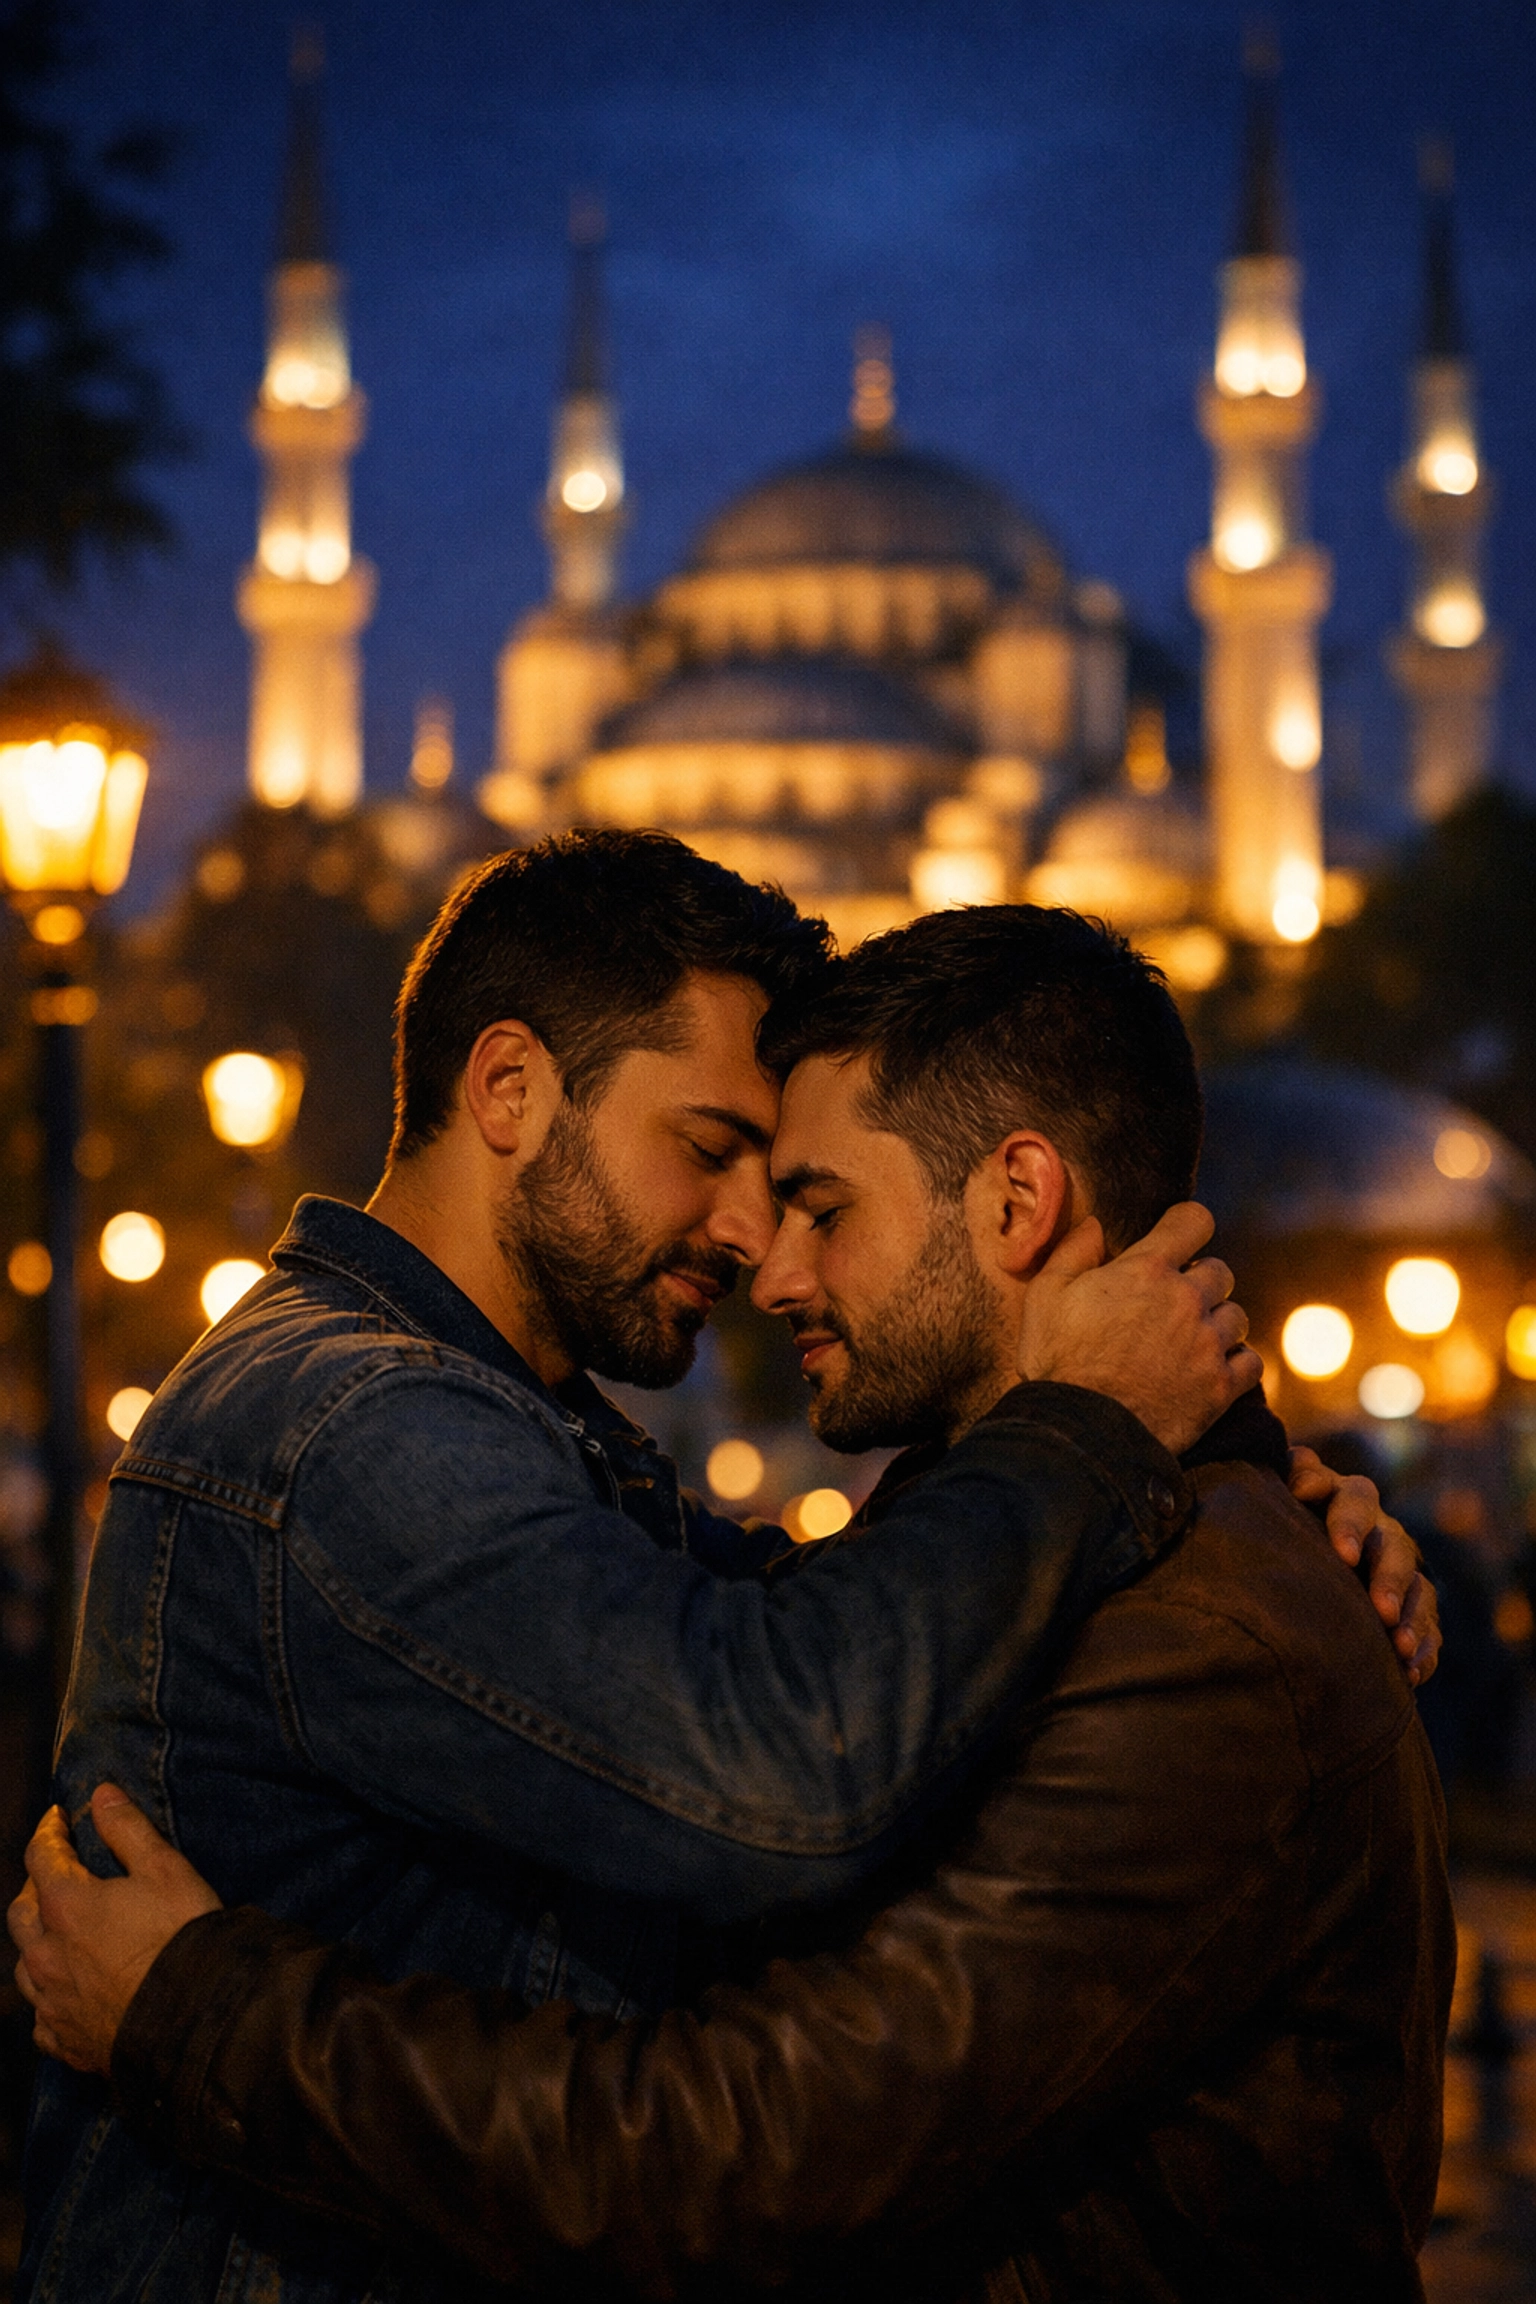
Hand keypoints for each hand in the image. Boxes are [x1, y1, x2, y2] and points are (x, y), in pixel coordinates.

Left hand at [8, 1784, 220, 2072]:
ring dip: (36, 1942)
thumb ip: (128, 1829)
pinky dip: (48, 1997)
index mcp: (66, 1905)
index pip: (41, 1855)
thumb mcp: (165, 1869)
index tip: (58, 1817)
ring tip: (56, 1934)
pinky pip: (41, 2016)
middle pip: (20, 1911)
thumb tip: (101, 1795)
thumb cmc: (180, 1937)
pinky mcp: (64, 2041)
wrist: (192, 2021)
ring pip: (24, 1965)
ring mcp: (51, 2001)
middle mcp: (46, 1954)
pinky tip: (64, 1995)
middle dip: (34, 1887)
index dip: (50, 1831)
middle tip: (55, 1874)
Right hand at [1018, 1202, 1260, 1455]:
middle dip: (1199, 1282)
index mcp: (1146, 1270)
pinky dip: (1235, 1362)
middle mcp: (1186, 1300)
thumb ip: (1073, 1252)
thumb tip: (1095, 1226)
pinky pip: (1250, 1361)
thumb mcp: (1045, 1296)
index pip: (1195, 1221)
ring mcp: (1207, 1344)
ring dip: (1217, 1323)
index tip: (1177, 1239)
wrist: (1081, 1433)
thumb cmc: (1058, 1363)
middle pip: (1220, 1271)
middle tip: (1172, 1304)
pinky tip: (1210, 1369)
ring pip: (1237, 1316)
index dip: (1186, 1225)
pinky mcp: (1220, 1387)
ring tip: (1189, 1340)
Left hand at [1288, 1447, 1441, 1687]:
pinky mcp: (1413, 1607)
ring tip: (1400, 1648)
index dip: (1350, 1525)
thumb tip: (1301, 1484)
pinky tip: (1410, 1674)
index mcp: (1349, 1499)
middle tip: (1382, 1612)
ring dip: (1413, 1619)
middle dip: (1389, 1582)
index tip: (1343, 1555)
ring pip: (1418, 1591)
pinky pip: (1428, 1627)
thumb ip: (1297, 1477)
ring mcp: (1402, 1570)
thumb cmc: (1286, 1515)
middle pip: (1395, 1551)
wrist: (1305, 1554)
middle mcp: (1382, 1531)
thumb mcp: (1286, 1491)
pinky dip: (1423, 1651)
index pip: (1355, 1501)